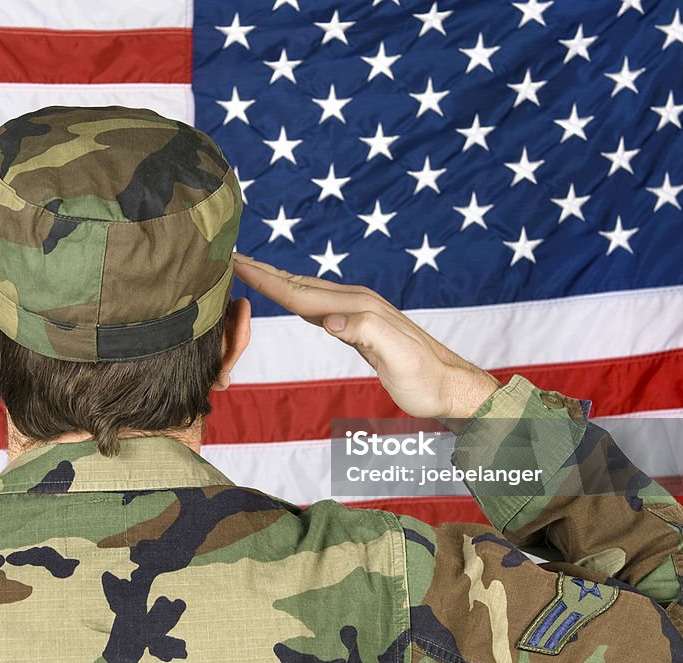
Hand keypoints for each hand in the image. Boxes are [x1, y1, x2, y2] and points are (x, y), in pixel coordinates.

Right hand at [232, 253, 500, 419]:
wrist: (450, 386)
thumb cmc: (424, 379)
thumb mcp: (398, 359)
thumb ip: (366, 333)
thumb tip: (329, 320)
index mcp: (358, 308)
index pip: (301, 292)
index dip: (266, 279)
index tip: (236, 262)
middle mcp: (356, 303)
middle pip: (299, 284)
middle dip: (264, 271)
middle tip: (231, 256)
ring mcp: (358, 311)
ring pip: (307, 291)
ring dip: (277, 280)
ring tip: (251, 270)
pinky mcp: (359, 324)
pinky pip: (318, 305)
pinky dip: (296, 297)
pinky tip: (290, 297)